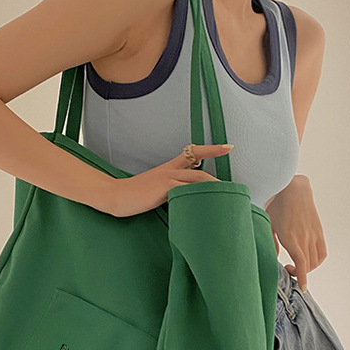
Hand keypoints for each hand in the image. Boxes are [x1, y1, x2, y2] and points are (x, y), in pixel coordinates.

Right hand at [107, 144, 233, 217]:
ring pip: (197, 179)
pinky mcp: (164, 188)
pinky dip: (197, 195)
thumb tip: (186, 198)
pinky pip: (186, 190)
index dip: (211, 149)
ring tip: (225, 197)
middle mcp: (170, 170)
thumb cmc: (134, 196)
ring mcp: (167, 178)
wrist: (116, 196)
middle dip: (217, 176)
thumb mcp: (155, 190)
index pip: (193, 154)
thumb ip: (171, 190)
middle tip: (234, 186)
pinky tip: (206, 203)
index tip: (228, 147)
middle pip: (200, 168)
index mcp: (168, 168)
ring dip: (212, 187)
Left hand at [265, 174, 326, 291]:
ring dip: (308, 268)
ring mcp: (313, 234)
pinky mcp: (318, 230)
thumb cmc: (276, 203)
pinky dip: (317, 259)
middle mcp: (304, 237)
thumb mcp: (268, 223)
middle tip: (288, 270)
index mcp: (290, 237)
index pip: (301, 263)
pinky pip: (322, 251)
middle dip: (300, 273)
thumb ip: (270, 243)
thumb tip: (274, 258)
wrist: (293, 187)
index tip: (303, 288)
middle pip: (308, 265)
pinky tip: (308, 258)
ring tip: (297, 264)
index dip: (302, 278)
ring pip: (316, 260)